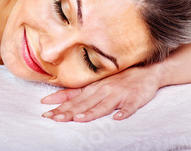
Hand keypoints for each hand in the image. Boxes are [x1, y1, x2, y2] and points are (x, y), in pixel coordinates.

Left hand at [41, 65, 161, 121]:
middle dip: (68, 112)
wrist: (145, 70)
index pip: (73, 98)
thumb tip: (51, 99)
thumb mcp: (94, 84)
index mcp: (92, 88)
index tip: (45, 110)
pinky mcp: (134, 98)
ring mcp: (118, 94)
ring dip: (91, 112)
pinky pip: (130, 107)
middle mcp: (102, 90)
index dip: (59, 105)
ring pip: (103, 105)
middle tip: (54, 118)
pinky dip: (124, 112)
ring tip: (79, 119)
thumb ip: (75, 93)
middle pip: (83, 103)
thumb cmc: (117, 79)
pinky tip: (119, 118)